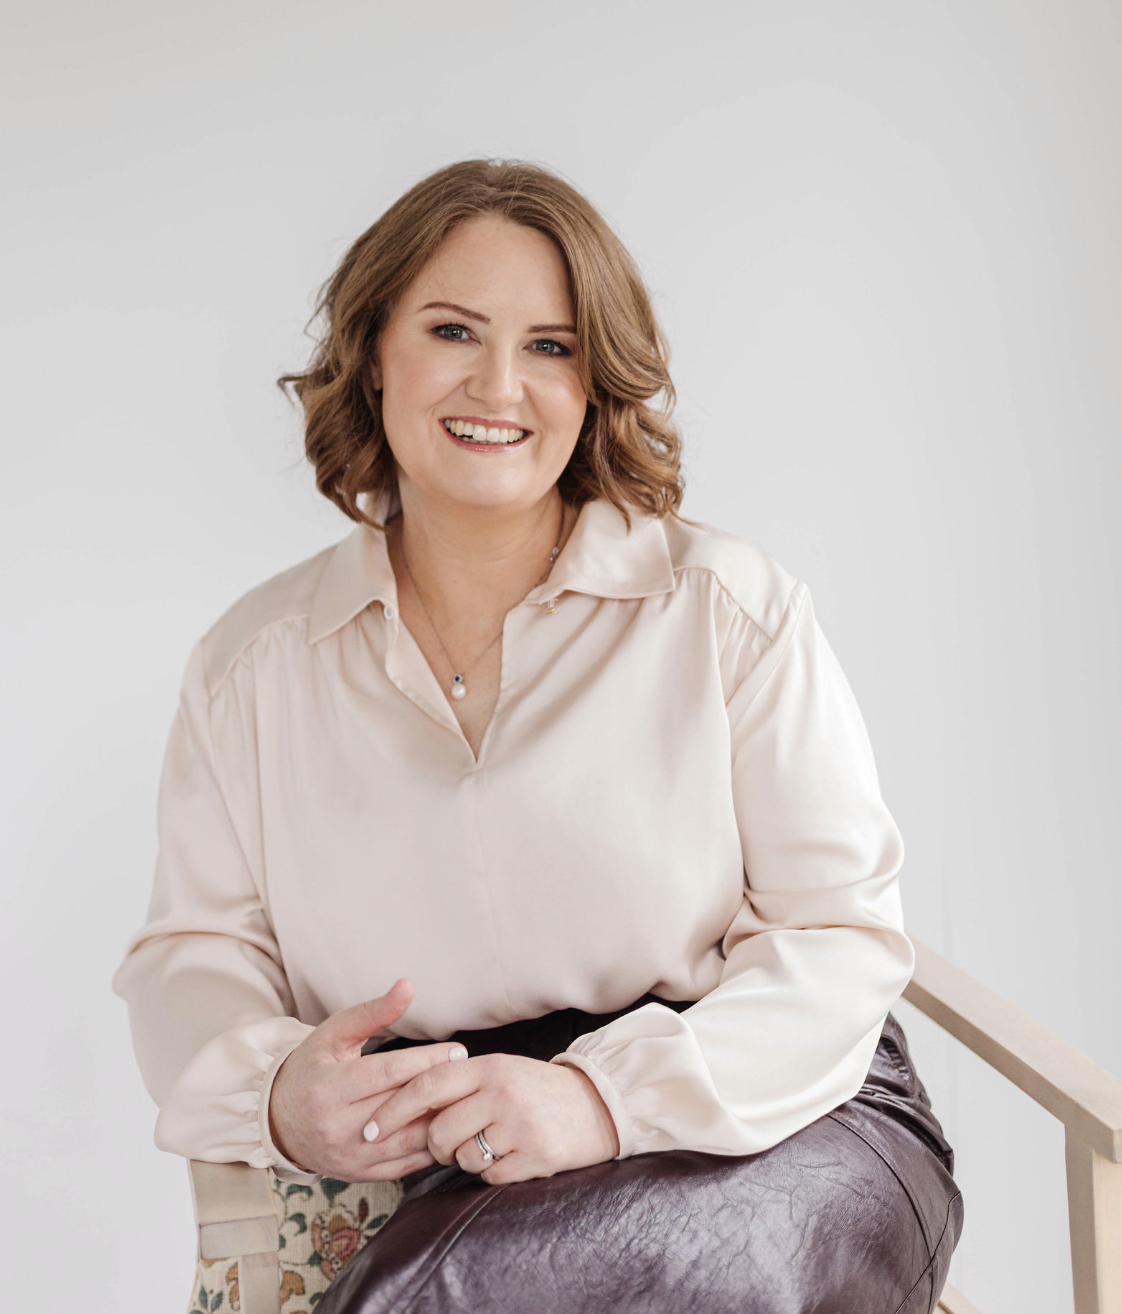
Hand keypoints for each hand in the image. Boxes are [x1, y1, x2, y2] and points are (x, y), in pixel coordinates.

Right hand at [268, 978, 467, 1180]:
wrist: (277, 1120)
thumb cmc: (311, 1068)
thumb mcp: (334, 1034)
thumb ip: (373, 1012)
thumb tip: (408, 986)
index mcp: (329, 1087)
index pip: (388, 1074)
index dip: (427, 1061)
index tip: (458, 1051)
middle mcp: (338, 1125)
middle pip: (402, 1106)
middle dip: (440, 1088)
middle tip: (471, 1073)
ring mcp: (349, 1155)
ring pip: (408, 1141)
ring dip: (441, 1121)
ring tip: (466, 1100)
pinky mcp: (359, 1174)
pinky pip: (405, 1165)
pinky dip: (431, 1147)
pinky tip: (448, 1128)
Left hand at [367, 1053, 621, 1184]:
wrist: (597, 1105)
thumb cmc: (538, 1089)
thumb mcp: (501, 1070)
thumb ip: (461, 1082)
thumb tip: (409, 1102)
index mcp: (489, 1066)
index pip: (427, 1086)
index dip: (393, 1109)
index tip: (369, 1129)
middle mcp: (502, 1093)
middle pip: (438, 1131)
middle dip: (436, 1144)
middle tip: (453, 1141)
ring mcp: (519, 1126)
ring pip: (462, 1157)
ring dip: (468, 1158)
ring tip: (492, 1144)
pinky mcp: (535, 1157)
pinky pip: (489, 1177)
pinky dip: (494, 1172)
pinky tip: (513, 1155)